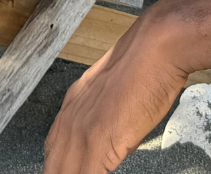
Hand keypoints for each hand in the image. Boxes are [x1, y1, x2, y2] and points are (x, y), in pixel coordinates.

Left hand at [44, 11, 189, 173]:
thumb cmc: (145, 66)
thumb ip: (102, 120)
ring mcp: (83, 132)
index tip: (70, 172)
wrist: (157, 48)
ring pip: (64, 173)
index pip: (54, 151)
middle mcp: (71, 119)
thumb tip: (108, 144)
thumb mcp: (113, 94)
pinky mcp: (99, 142)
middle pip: (54, 166)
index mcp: (72, 108)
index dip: (60, 168)